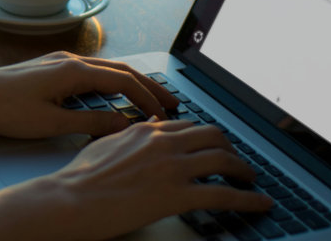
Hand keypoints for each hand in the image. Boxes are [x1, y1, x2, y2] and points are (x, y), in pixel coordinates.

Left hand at [0, 51, 179, 138]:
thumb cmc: (5, 108)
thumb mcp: (51, 123)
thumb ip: (90, 123)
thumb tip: (123, 124)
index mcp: (74, 71)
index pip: (123, 81)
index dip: (147, 99)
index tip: (164, 115)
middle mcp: (70, 60)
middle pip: (121, 70)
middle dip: (149, 86)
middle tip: (172, 102)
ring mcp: (60, 62)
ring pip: (107, 69)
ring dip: (131, 83)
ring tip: (150, 99)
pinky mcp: (51, 68)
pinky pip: (92, 71)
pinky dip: (112, 82)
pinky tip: (114, 95)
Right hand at [0, 120, 271, 240]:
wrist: (70, 200)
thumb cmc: (79, 178)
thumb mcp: (104, 144)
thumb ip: (127, 136)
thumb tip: (139, 130)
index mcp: (146, 131)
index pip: (189, 126)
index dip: (207, 138)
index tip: (215, 147)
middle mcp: (163, 142)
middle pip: (213, 137)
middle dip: (231, 149)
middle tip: (237, 163)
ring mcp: (172, 167)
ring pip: (224, 160)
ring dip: (244, 171)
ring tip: (251, 181)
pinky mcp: (177, 194)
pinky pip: (224, 195)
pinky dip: (248, 199)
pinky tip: (260, 203)